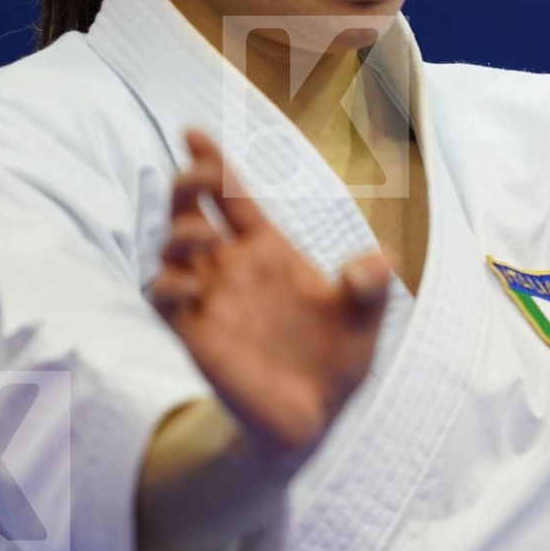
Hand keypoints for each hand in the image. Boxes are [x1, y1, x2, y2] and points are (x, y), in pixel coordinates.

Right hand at [150, 128, 391, 457]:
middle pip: (193, 212)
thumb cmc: (336, 359)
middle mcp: (234, 268)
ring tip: (201, 235)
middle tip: (196, 173)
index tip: (193, 131)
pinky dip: (171, 284)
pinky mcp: (197, 334)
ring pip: (173, 249)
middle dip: (188, 186)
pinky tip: (192, 284)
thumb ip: (369, 287)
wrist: (313, 419)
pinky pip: (167, 298)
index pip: (233, 197)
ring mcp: (212, 299)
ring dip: (180, 233)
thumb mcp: (363, 320)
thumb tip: (382, 260)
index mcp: (270, 251)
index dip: (214, 162)